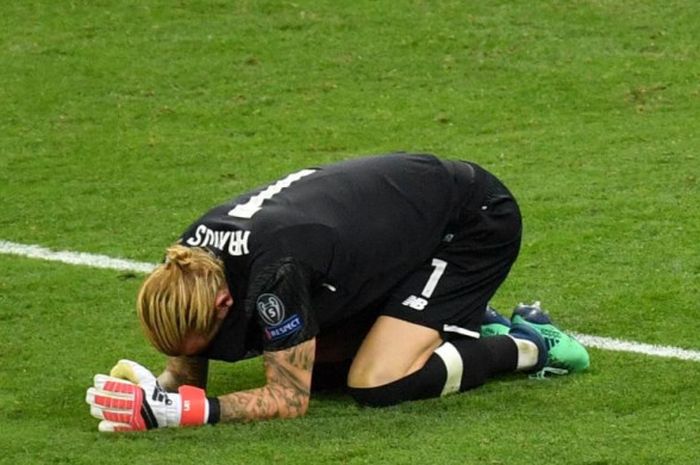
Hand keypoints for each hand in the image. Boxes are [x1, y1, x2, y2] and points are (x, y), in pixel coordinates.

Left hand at [86, 359, 210, 431]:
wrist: (167, 409)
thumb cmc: (153, 390)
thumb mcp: (146, 377)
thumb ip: (132, 369)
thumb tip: (118, 363)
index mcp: (137, 391)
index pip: (116, 386)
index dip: (104, 382)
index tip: (97, 379)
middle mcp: (134, 404)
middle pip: (109, 401)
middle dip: (96, 396)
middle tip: (89, 393)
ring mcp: (133, 417)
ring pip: (110, 414)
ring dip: (98, 409)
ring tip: (92, 405)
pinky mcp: (133, 427)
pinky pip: (118, 428)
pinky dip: (108, 426)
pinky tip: (101, 423)